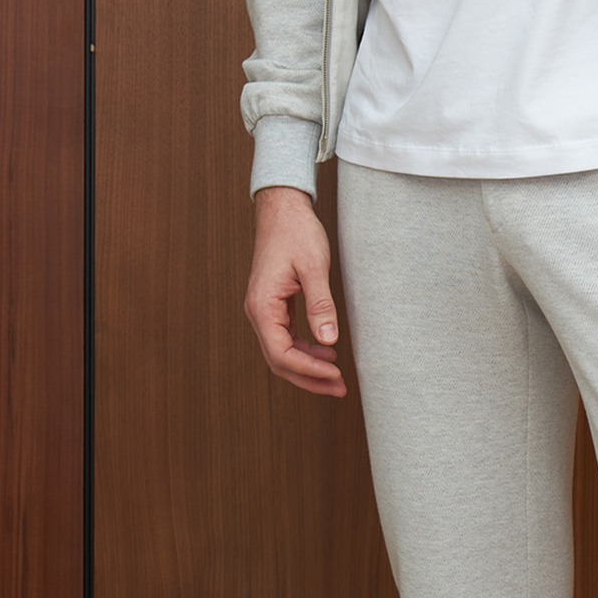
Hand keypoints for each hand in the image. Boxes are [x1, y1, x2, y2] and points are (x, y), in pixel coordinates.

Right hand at [244, 185, 347, 396]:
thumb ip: (320, 304)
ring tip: (336, 376)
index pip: (281, 353)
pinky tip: (326, 352)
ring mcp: (264, 310)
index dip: (309, 369)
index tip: (336, 373)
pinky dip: (305, 350)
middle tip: (339, 388)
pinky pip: (285, 338)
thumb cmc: (296, 232)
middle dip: (309, 377)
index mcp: (262, 306)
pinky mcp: (273, 306)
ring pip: (281, 352)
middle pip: (279, 360)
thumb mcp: (313, 267)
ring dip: (308, 367)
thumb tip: (328, 340)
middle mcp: (258, 312)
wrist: (282, 209)